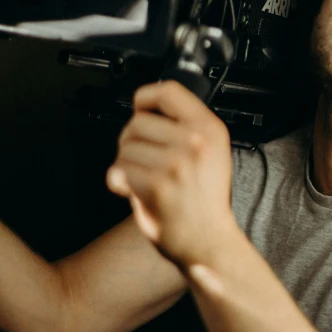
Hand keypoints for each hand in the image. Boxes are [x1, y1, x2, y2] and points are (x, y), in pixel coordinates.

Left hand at [107, 80, 237, 268]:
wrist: (208, 241)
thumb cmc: (205, 199)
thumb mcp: (212, 150)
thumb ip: (185, 126)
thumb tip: (146, 107)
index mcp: (210, 128)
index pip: (168, 90)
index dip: (147, 98)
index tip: (141, 109)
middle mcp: (195, 141)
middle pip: (138, 121)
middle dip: (132, 139)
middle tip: (144, 159)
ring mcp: (176, 163)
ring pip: (125, 146)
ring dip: (126, 163)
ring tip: (144, 177)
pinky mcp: (157, 185)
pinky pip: (119, 170)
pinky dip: (119, 181)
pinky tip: (135, 189)